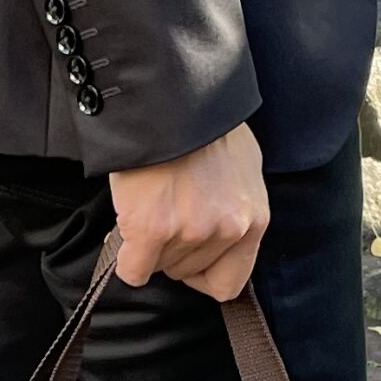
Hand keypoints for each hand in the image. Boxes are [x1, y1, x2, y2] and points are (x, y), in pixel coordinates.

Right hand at [109, 124, 268, 300]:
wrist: (169, 98)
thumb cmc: (203, 124)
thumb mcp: (241, 166)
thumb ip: (233, 206)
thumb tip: (211, 230)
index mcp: (255, 218)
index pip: (231, 282)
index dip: (202, 274)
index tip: (187, 256)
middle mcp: (229, 230)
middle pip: (188, 272)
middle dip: (171, 252)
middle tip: (160, 219)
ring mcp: (191, 230)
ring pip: (160, 267)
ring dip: (148, 246)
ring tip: (146, 210)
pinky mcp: (153, 229)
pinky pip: (133, 270)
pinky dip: (125, 259)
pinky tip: (125, 234)